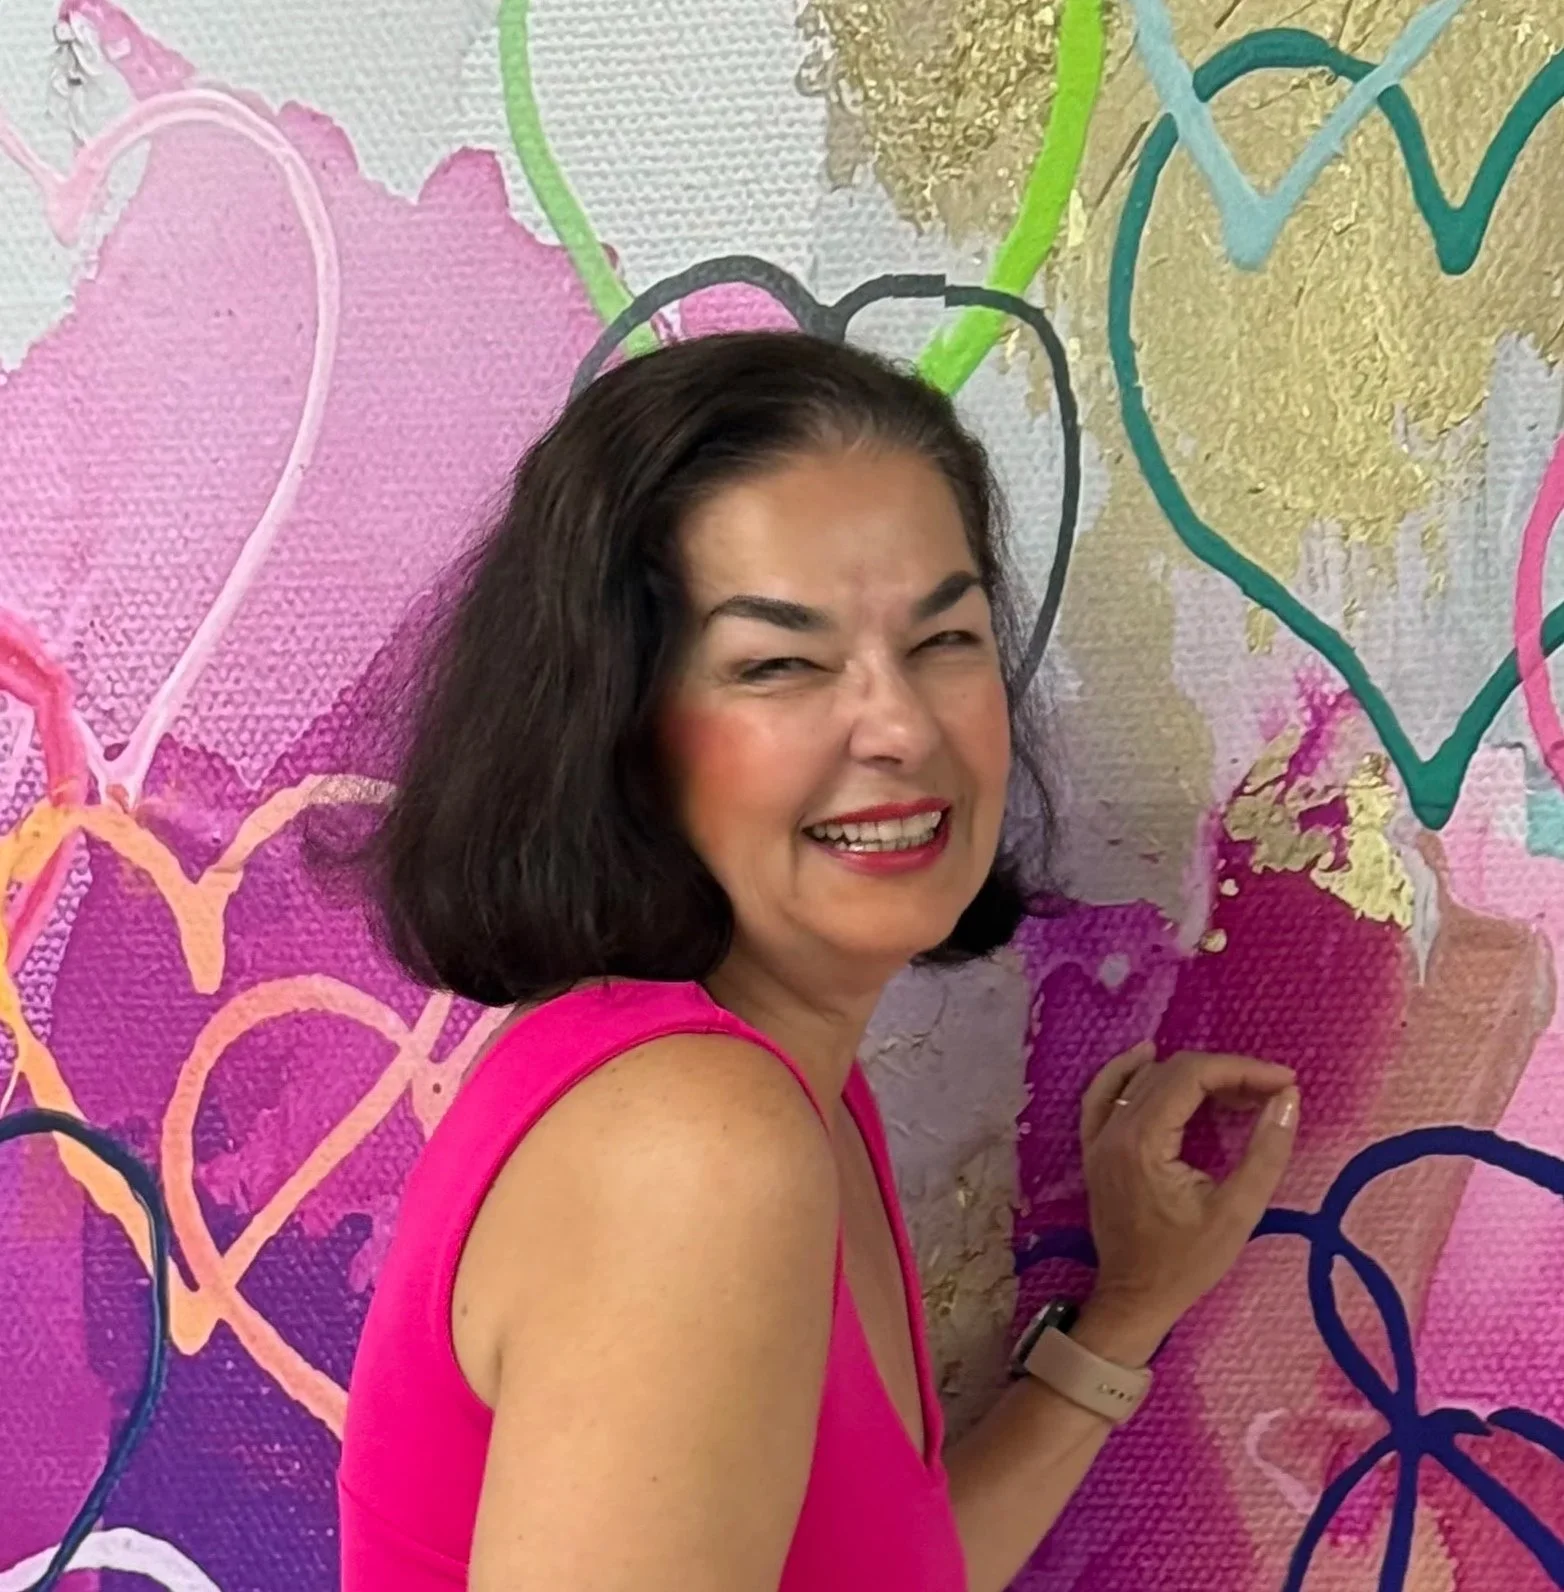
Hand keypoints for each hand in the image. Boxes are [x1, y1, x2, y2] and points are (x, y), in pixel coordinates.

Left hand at [1072, 1044, 1299, 1365]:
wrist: (1134, 1299)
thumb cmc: (1186, 1263)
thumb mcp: (1237, 1212)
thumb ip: (1265, 1151)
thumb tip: (1286, 1098)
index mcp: (1143, 1142)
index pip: (1192, 1077)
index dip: (1242, 1070)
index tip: (1285, 1082)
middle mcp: (1113, 1130)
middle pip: (1170, 1072)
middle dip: (1225, 1073)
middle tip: (1270, 1093)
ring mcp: (1097, 1137)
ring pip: (1143, 1079)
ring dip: (1189, 1075)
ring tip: (1236, 1087)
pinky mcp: (1093, 1147)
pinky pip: (1105, 1093)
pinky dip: (1128, 1072)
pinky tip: (1149, 1057)